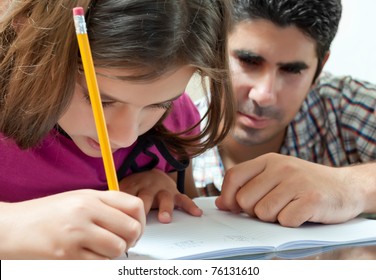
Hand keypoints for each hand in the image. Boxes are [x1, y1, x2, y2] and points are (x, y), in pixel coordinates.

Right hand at [0, 189, 144, 258]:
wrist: (10, 228)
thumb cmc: (45, 214)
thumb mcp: (78, 199)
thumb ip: (106, 206)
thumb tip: (133, 220)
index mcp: (91, 196)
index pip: (134, 205)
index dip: (141, 220)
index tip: (136, 228)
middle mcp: (86, 212)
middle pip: (132, 230)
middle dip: (131, 240)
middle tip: (121, 242)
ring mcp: (77, 235)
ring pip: (118, 250)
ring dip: (112, 254)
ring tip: (98, 249)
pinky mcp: (68, 257)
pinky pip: (100, 265)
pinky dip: (98, 264)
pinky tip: (86, 257)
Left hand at [120, 169, 201, 222]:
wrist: (154, 173)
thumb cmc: (137, 185)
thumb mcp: (124, 186)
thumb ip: (114, 196)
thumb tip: (96, 209)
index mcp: (134, 183)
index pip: (127, 194)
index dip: (123, 207)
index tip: (117, 218)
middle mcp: (149, 185)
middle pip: (146, 197)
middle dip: (144, 208)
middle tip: (139, 221)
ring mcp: (163, 189)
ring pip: (165, 198)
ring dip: (165, 208)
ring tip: (165, 218)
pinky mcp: (175, 193)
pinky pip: (184, 199)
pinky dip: (190, 206)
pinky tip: (195, 213)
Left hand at [216, 153, 365, 226]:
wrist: (345, 186)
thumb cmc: (304, 183)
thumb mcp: (276, 176)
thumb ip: (249, 186)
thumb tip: (221, 204)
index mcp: (268, 160)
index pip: (234, 176)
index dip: (228, 196)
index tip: (233, 207)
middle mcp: (281, 167)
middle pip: (245, 200)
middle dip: (254, 211)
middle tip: (273, 207)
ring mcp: (297, 182)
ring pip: (263, 213)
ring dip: (274, 218)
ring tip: (289, 208)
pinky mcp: (311, 199)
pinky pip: (285, 221)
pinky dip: (291, 223)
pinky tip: (302, 213)